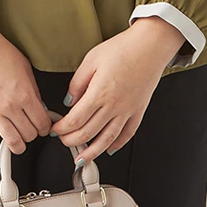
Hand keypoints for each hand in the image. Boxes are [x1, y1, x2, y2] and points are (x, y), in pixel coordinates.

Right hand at [0, 18, 52, 160]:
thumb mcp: (24, 66)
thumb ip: (33, 89)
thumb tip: (39, 105)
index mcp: (24, 93)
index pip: (41, 122)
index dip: (45, 126)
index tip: (44, 126)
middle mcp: (9, 105)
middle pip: (28, 134)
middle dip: (32, 133)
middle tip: (31, 129)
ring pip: (10, 141)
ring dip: (17, 145)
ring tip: (18, 142)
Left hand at [48, 18, 185, 167]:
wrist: (150, 46)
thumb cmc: (123, 49)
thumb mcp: (91, 59)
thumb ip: (77, 82)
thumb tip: (69, 100)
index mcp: (99, 93)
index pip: (75, 119)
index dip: (62, 128)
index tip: (55, 129)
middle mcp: (113, 106)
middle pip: (88, 133)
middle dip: (72, 141)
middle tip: (64, 142)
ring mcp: (127, 111)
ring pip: (107, 140)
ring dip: (92, 152)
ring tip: (82, 159)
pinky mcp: (138, 110)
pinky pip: (127, 134)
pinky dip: (117, 144)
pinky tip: (109, 148)